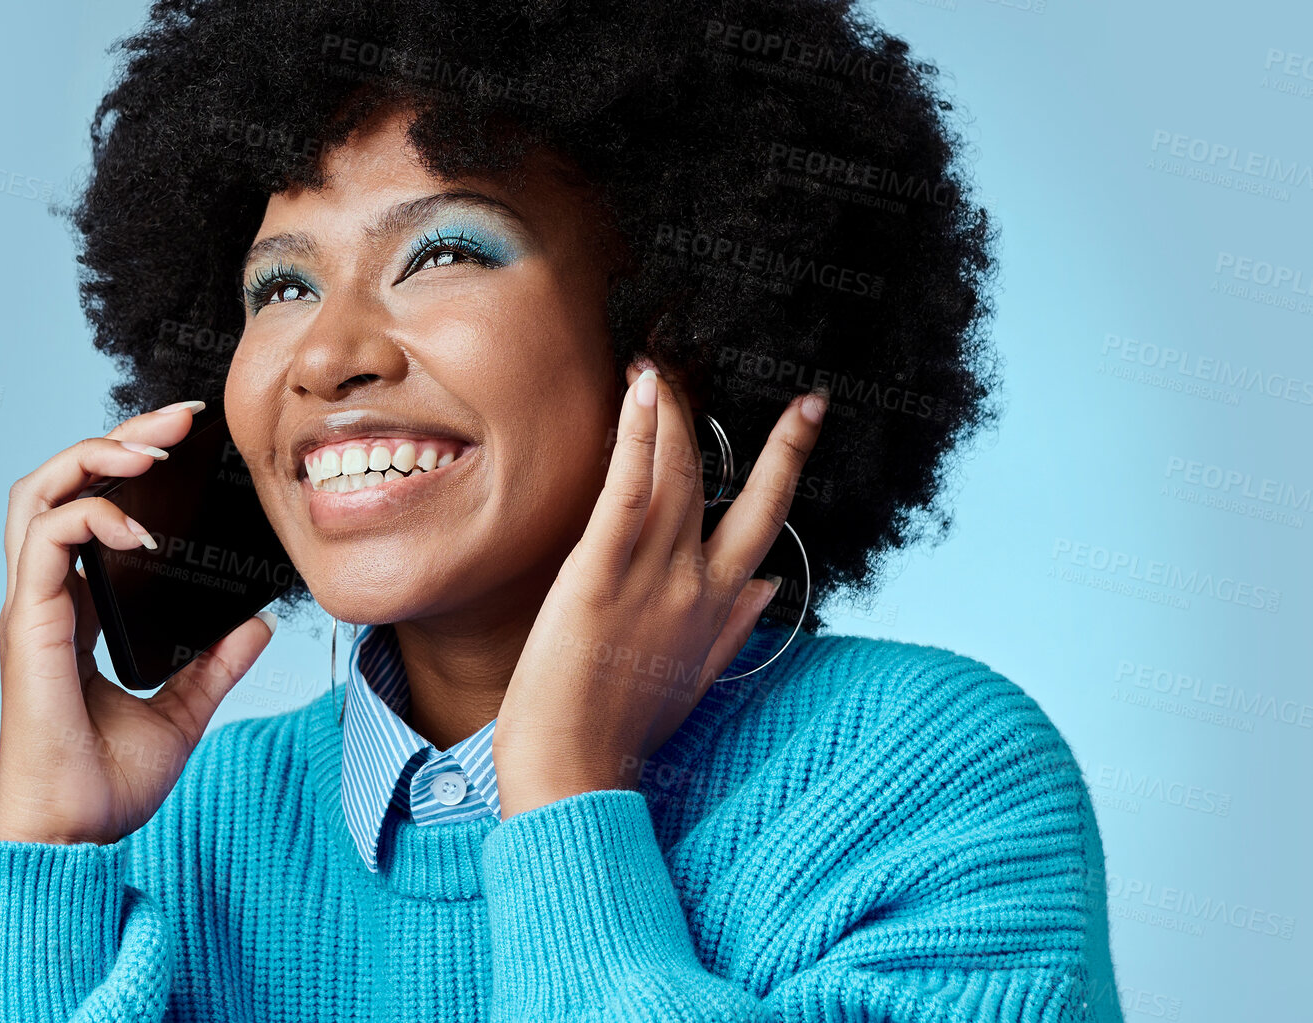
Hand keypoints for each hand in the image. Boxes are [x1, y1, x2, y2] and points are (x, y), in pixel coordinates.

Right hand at [0, 399, 277, 844]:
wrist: (73, 839)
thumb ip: (213, 665)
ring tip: (152, 450)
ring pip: (38, 492)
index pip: (84, 510)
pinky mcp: (31, 625)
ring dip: (95, 457)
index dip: (124, 468)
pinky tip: (143, 530)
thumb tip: (257, 627)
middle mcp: (45, 599)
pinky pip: (50, 538)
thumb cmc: (106, 786)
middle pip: (56, 482)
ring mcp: (31, 608)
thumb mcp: (181, 713)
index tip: (183, 444)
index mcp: (72, 611)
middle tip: (177, 421)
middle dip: (114, 438)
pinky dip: (96, 516)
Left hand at [490, 360, 825, 818]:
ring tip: (662, 357)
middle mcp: (693, 584)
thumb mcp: (695, 676)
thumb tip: (772, 589)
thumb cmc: (622, 728)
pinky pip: (627, 493)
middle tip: (745, 356)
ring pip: (673, 474)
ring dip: (671, 409)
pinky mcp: (598, 575)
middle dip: (748, 418)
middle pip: (727, 484)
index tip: (808, 411)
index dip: (785, 460)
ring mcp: (650, 578)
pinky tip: (641, 391)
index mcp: (717, 606)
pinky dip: (636, 438)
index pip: (764, 518)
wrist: (574, 770)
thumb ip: (735, 628)